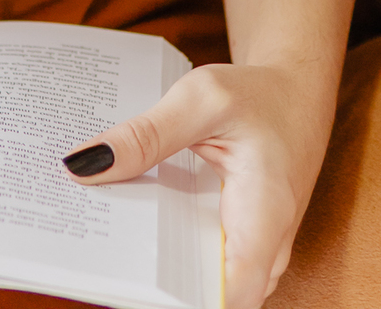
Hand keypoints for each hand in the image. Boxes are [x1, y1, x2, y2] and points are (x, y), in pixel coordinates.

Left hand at [63, 62, 331, 308]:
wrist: (295, 92)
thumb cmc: (259, 94)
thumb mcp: (200, 100)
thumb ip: (146, 135)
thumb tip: (84, 166)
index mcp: (264, 219)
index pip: (227, 298)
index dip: (177, 300)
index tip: (129, 279)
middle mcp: (265, 250)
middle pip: (207, 296)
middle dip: (154, 283)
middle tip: (102, 251)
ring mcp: (254, 253)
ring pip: (203, 286)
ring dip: (158, 268)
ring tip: (107, 235)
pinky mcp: (239, 244)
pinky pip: (203, 265)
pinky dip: (168, 251)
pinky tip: (132, 225)